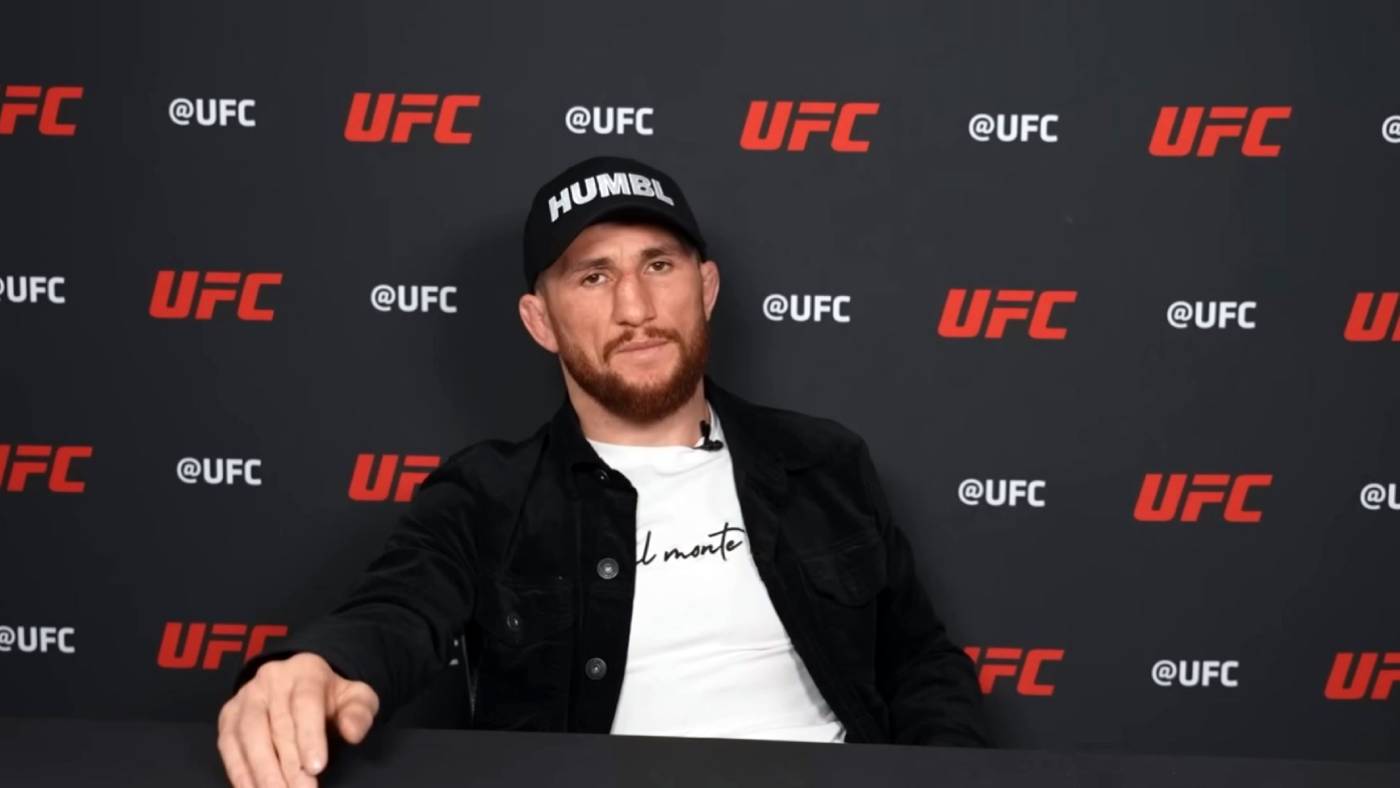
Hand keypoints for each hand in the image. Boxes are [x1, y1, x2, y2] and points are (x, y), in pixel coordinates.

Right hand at [217, 652, 379, 787]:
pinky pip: (229, 745)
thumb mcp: (356, 697)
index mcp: (305, 671)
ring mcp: (245, 697)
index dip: (309, 737)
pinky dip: (239, 771)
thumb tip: (353, 732)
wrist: (300, 684)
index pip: (305, 703)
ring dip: (262, 771)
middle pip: (277, 724)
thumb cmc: (331, 698)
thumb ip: (359, 713)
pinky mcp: (228, 715)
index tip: (316, 768)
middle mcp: (270, 680)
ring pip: (248, 735)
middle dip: (289, 765)